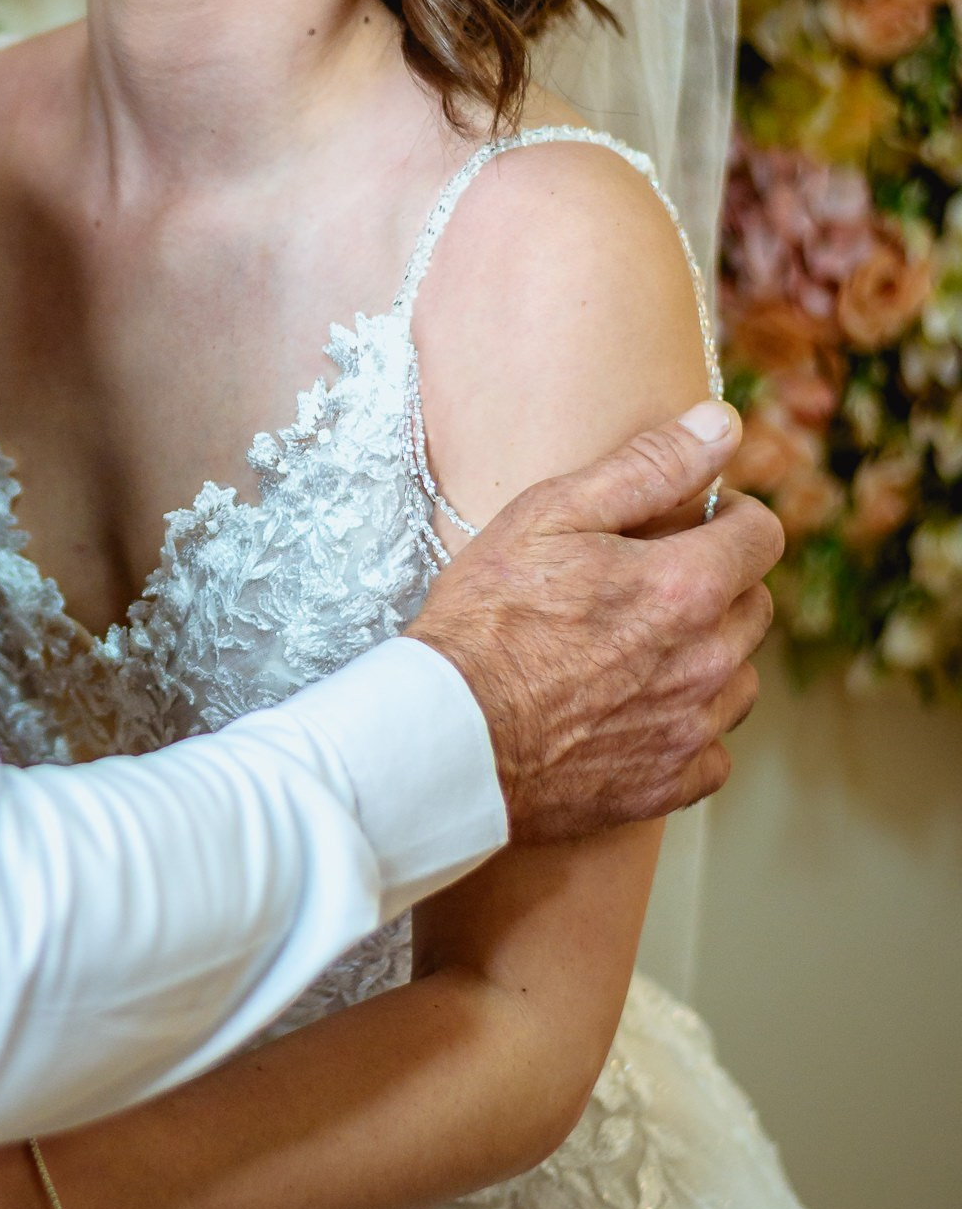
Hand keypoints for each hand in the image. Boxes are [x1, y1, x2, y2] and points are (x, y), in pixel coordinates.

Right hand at [408, 401, 780, 845]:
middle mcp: (706, 660)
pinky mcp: (666, 783)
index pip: (761, 536)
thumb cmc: (486, 618)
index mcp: (686, 586)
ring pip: (739, 680)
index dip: (730, 517)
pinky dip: (688, 731)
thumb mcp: (551, 515)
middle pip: (755, 608)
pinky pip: (712, 753)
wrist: (446, 736)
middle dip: (718, 584)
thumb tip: (723, 424)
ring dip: (708, 658)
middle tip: (649, 582)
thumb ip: (647, 466)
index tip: (692, 520)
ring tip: (641, 650)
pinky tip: (638, 715)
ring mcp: (690, 728)